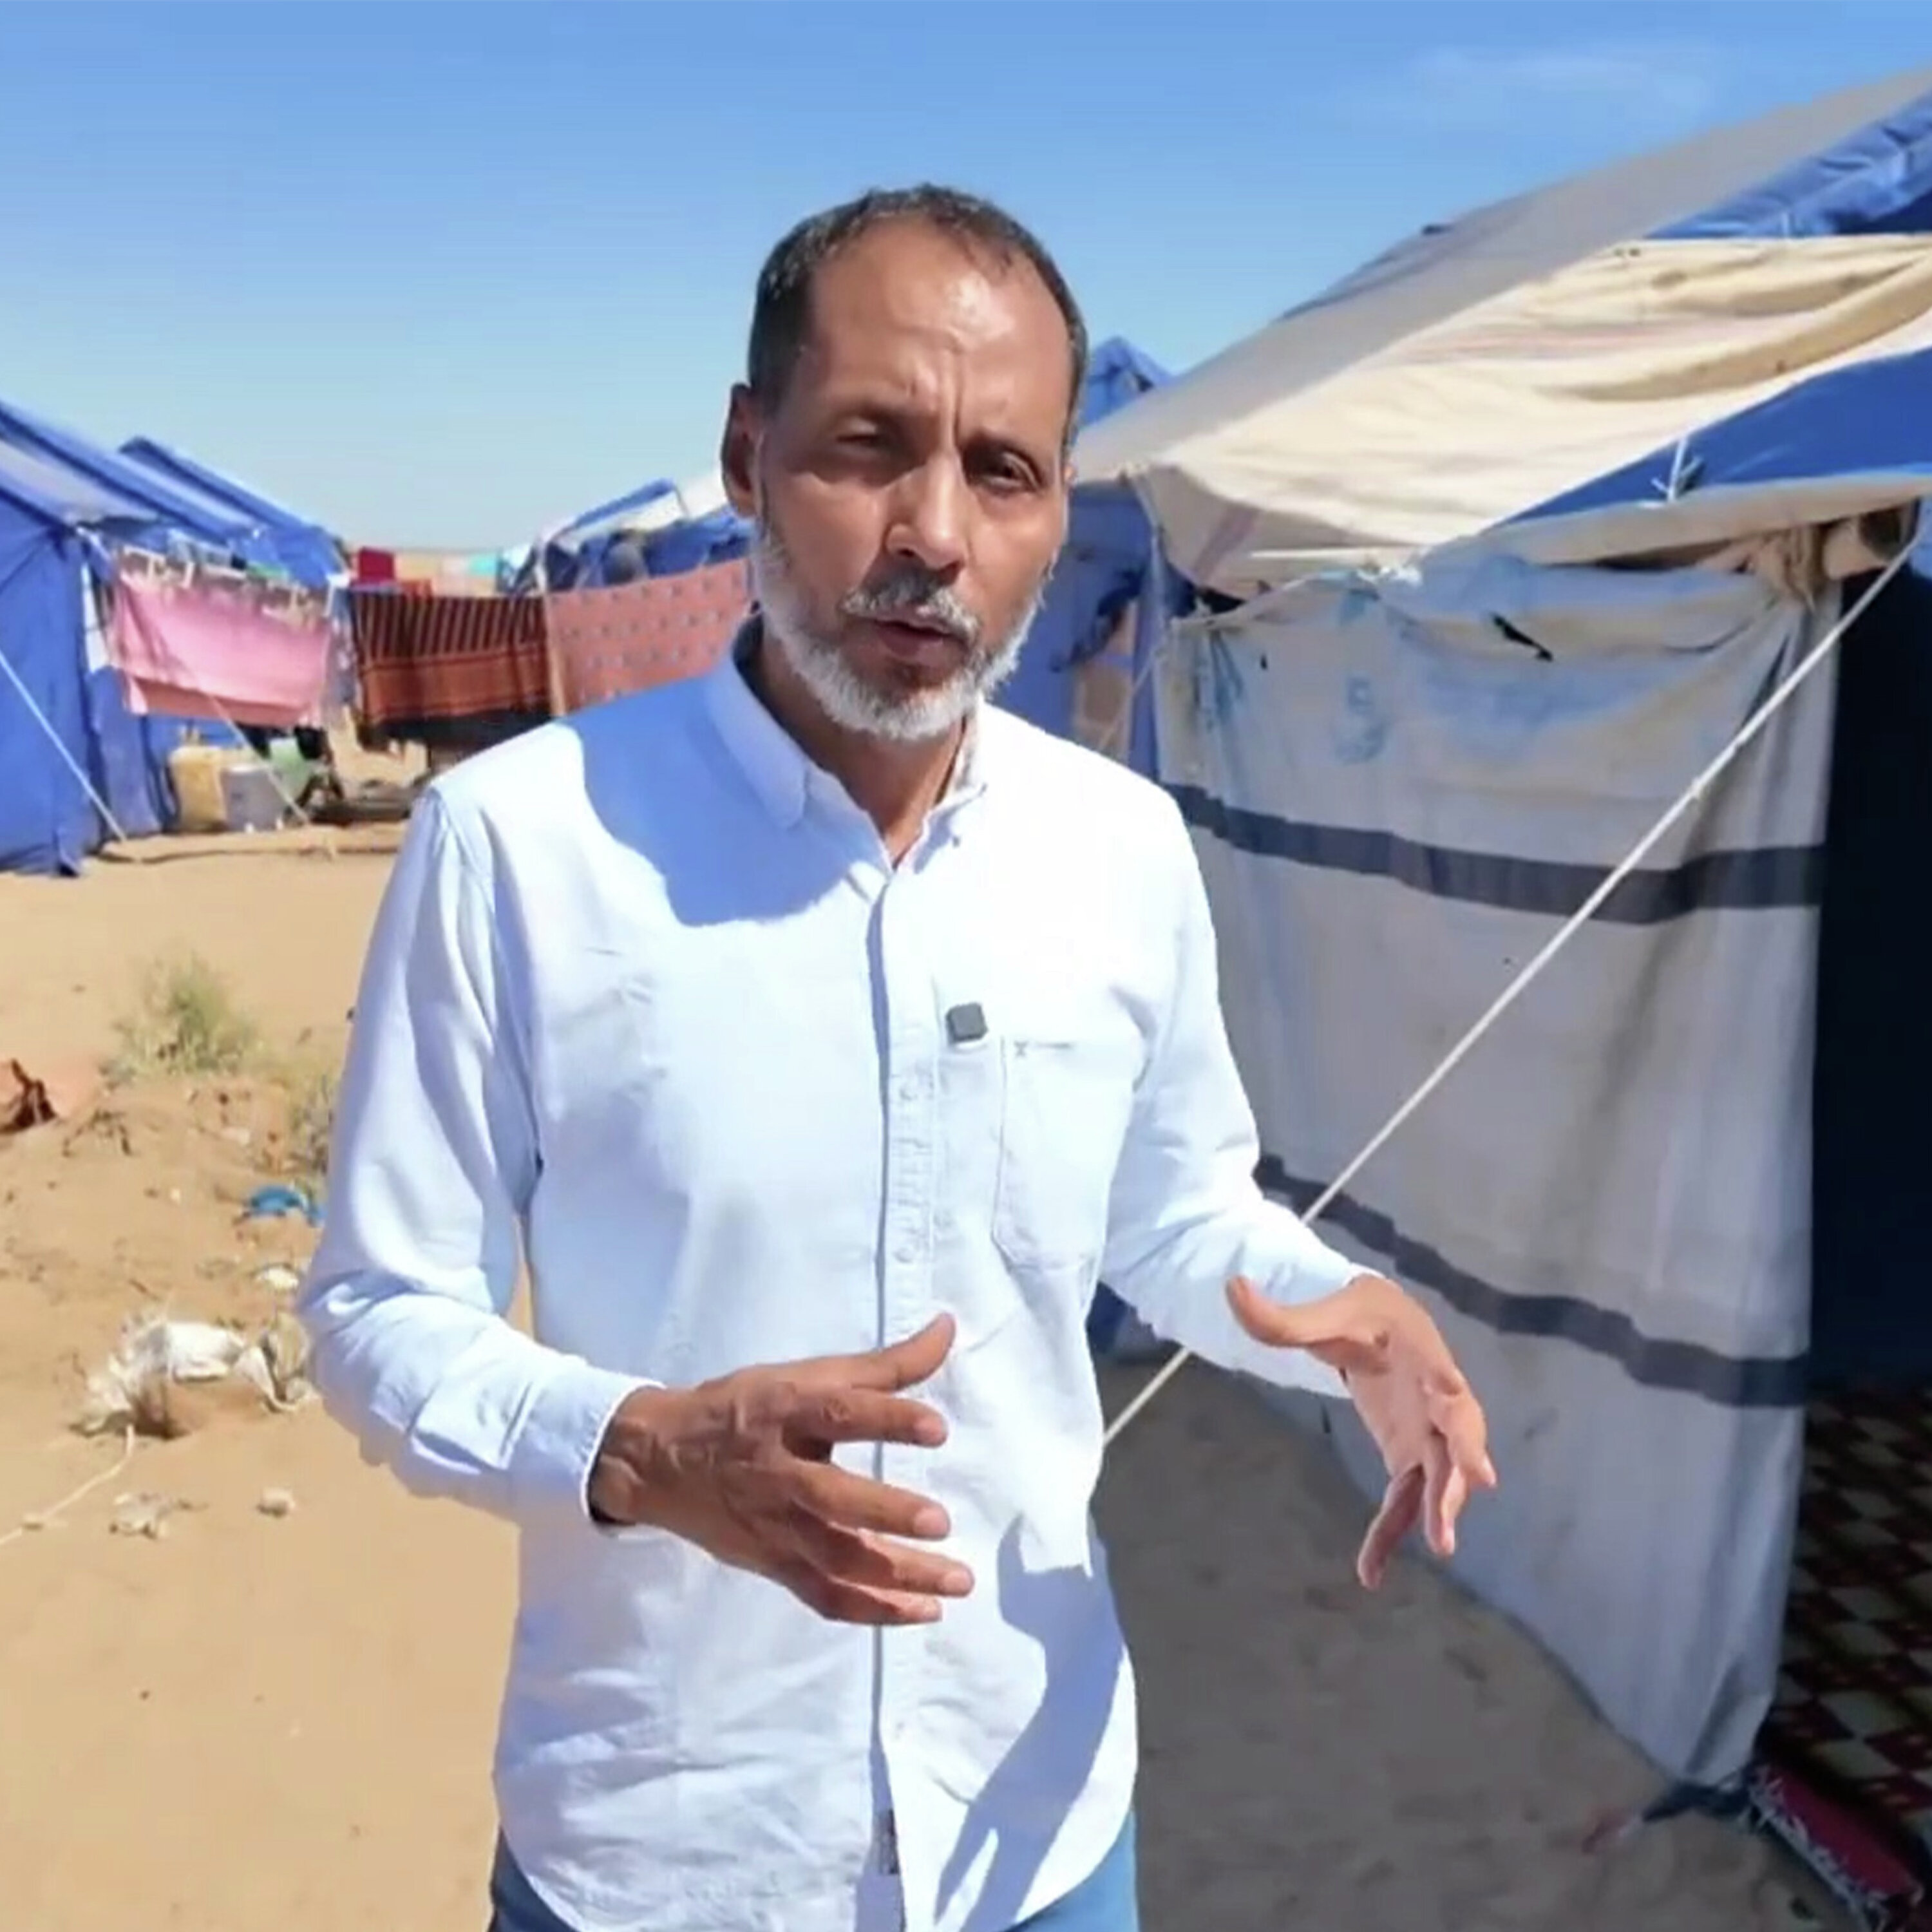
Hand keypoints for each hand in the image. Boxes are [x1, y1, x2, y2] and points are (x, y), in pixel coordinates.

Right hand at [587, 1314, 973, 1626]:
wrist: (658, 1460)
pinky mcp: (774, 1565)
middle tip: (941, 1522)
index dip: (887, 1420)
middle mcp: (780, 1473)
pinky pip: (824, 1596)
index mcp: (786, 1413)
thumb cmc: (747, 1408)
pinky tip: (923, 1611)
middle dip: (886, 1513)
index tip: (938, 1429)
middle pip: (832, 1498)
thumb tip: (947, 1328)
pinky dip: (872, 1610)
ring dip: (897, 1577)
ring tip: (956, 1582)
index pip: (839, 1414)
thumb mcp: (805, 1375)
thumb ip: (884, 1364)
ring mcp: (775, 1526)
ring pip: (835, 1559)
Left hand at [1228, 1273, 1495, 1589]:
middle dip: (1460, 1475)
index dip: (1460, 1421)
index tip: (1477, 1460)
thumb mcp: (1323, 1311)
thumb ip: (1278, 1315)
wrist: (1383, 1323)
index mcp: (1423, 1358)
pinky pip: (1407, 1500)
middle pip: (1457, 1441)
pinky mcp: (1411, 1456)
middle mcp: (1438, 1401)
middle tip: (1459, 1512)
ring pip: (1438, 1479)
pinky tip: (1371, 1571)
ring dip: (1437, 1513)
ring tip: (1439, 1549)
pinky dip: (1391, 1534)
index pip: (1448, 1390)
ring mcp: (1429, 1433)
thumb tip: (1231, 1286)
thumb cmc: (1361, 1313)